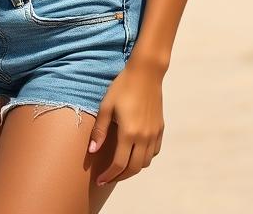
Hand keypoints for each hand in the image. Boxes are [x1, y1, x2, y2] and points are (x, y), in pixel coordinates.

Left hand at [88, 59, 164, 184]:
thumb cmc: (122, 87)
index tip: (100, 180)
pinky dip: (145, 158)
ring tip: (120, 168)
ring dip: (133, 169)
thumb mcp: (106, 106)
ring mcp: (154, 134)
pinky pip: (154, 151)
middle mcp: (144, 137)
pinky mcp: (160, 129)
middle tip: (108, 179)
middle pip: (134, 168)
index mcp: (128, 133)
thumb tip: (92, 151)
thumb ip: (100, 130)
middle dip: (120, 177)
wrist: (145, 73)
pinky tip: (136, 154)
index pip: (119, 164)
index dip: (109, 175)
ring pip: (146, 162)